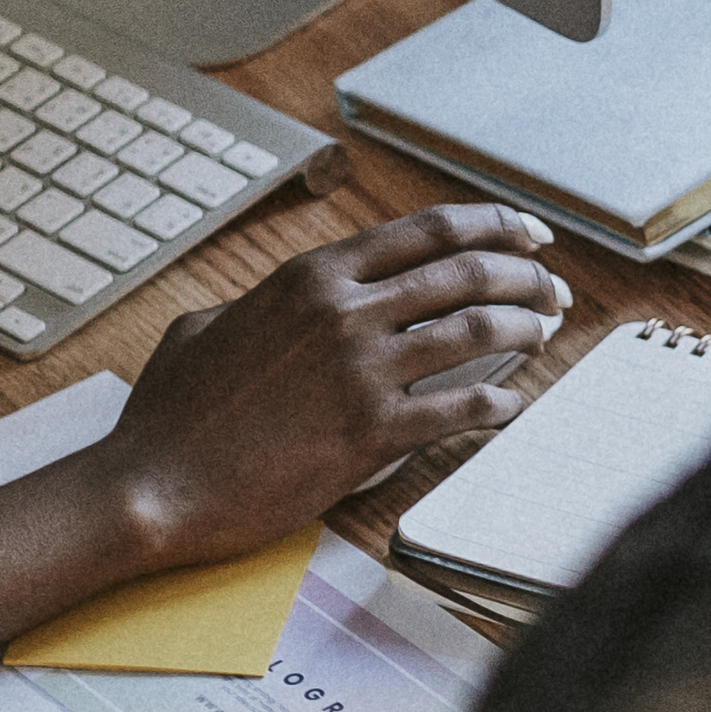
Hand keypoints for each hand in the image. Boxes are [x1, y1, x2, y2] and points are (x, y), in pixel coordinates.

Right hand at [96, 205, 564, 563]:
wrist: (157, 485)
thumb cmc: (174, 415)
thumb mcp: (207, 327)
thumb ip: (262, 305)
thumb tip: (288, 303)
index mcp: (310, 277)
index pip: (428, 230)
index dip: (494, 225)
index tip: (529, 234)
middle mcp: (343, 312)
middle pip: (468, 272)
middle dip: (527, 275)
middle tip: (553, 288)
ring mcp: (361, 371)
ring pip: (478, 331)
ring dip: (527, 329)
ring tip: (546, 334)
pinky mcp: (372, 433)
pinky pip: (463, 409)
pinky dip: (501, 404)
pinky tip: (513, 405)